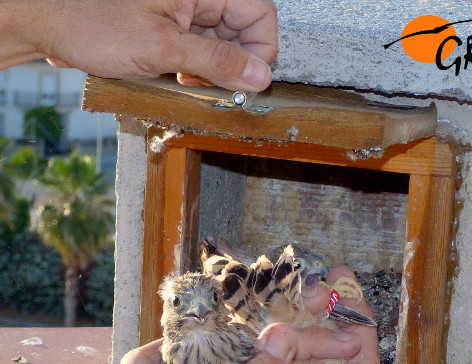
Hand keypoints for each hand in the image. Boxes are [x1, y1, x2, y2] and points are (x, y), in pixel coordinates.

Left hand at [11, 0, 276, 90]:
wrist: (48, 19)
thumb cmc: (93, 21)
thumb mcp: (164, 48)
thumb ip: (218, 61)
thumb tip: (260, 76)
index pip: (260, 14)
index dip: (260, 52)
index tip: (245, 82)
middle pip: (240, 29)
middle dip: (230, 64)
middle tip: (204, 84)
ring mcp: (181, 8)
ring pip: (218, 42)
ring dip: (208, 69)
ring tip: (181, 79)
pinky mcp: (166, 23)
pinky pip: (195, 47)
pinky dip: (190, 67)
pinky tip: (171, 76)